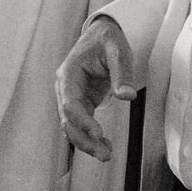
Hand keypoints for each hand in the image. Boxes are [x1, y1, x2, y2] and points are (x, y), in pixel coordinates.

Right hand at [55, 16, 136, 161]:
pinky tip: (105, 147)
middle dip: (84, 139)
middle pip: (67, 120)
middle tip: (104, 155)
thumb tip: (127, 96)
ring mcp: (71, 97)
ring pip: (72, 127)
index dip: (82, 121)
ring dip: (86, 143)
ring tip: (106, 155)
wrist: (102, 35)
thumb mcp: (118, 51)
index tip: (98, 134)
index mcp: (68, 73)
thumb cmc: (108, 40)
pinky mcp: (81, 103)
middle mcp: (65, 88)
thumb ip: (122, 73)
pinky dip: (91, 137)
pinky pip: (82, 125)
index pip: (70, 103)